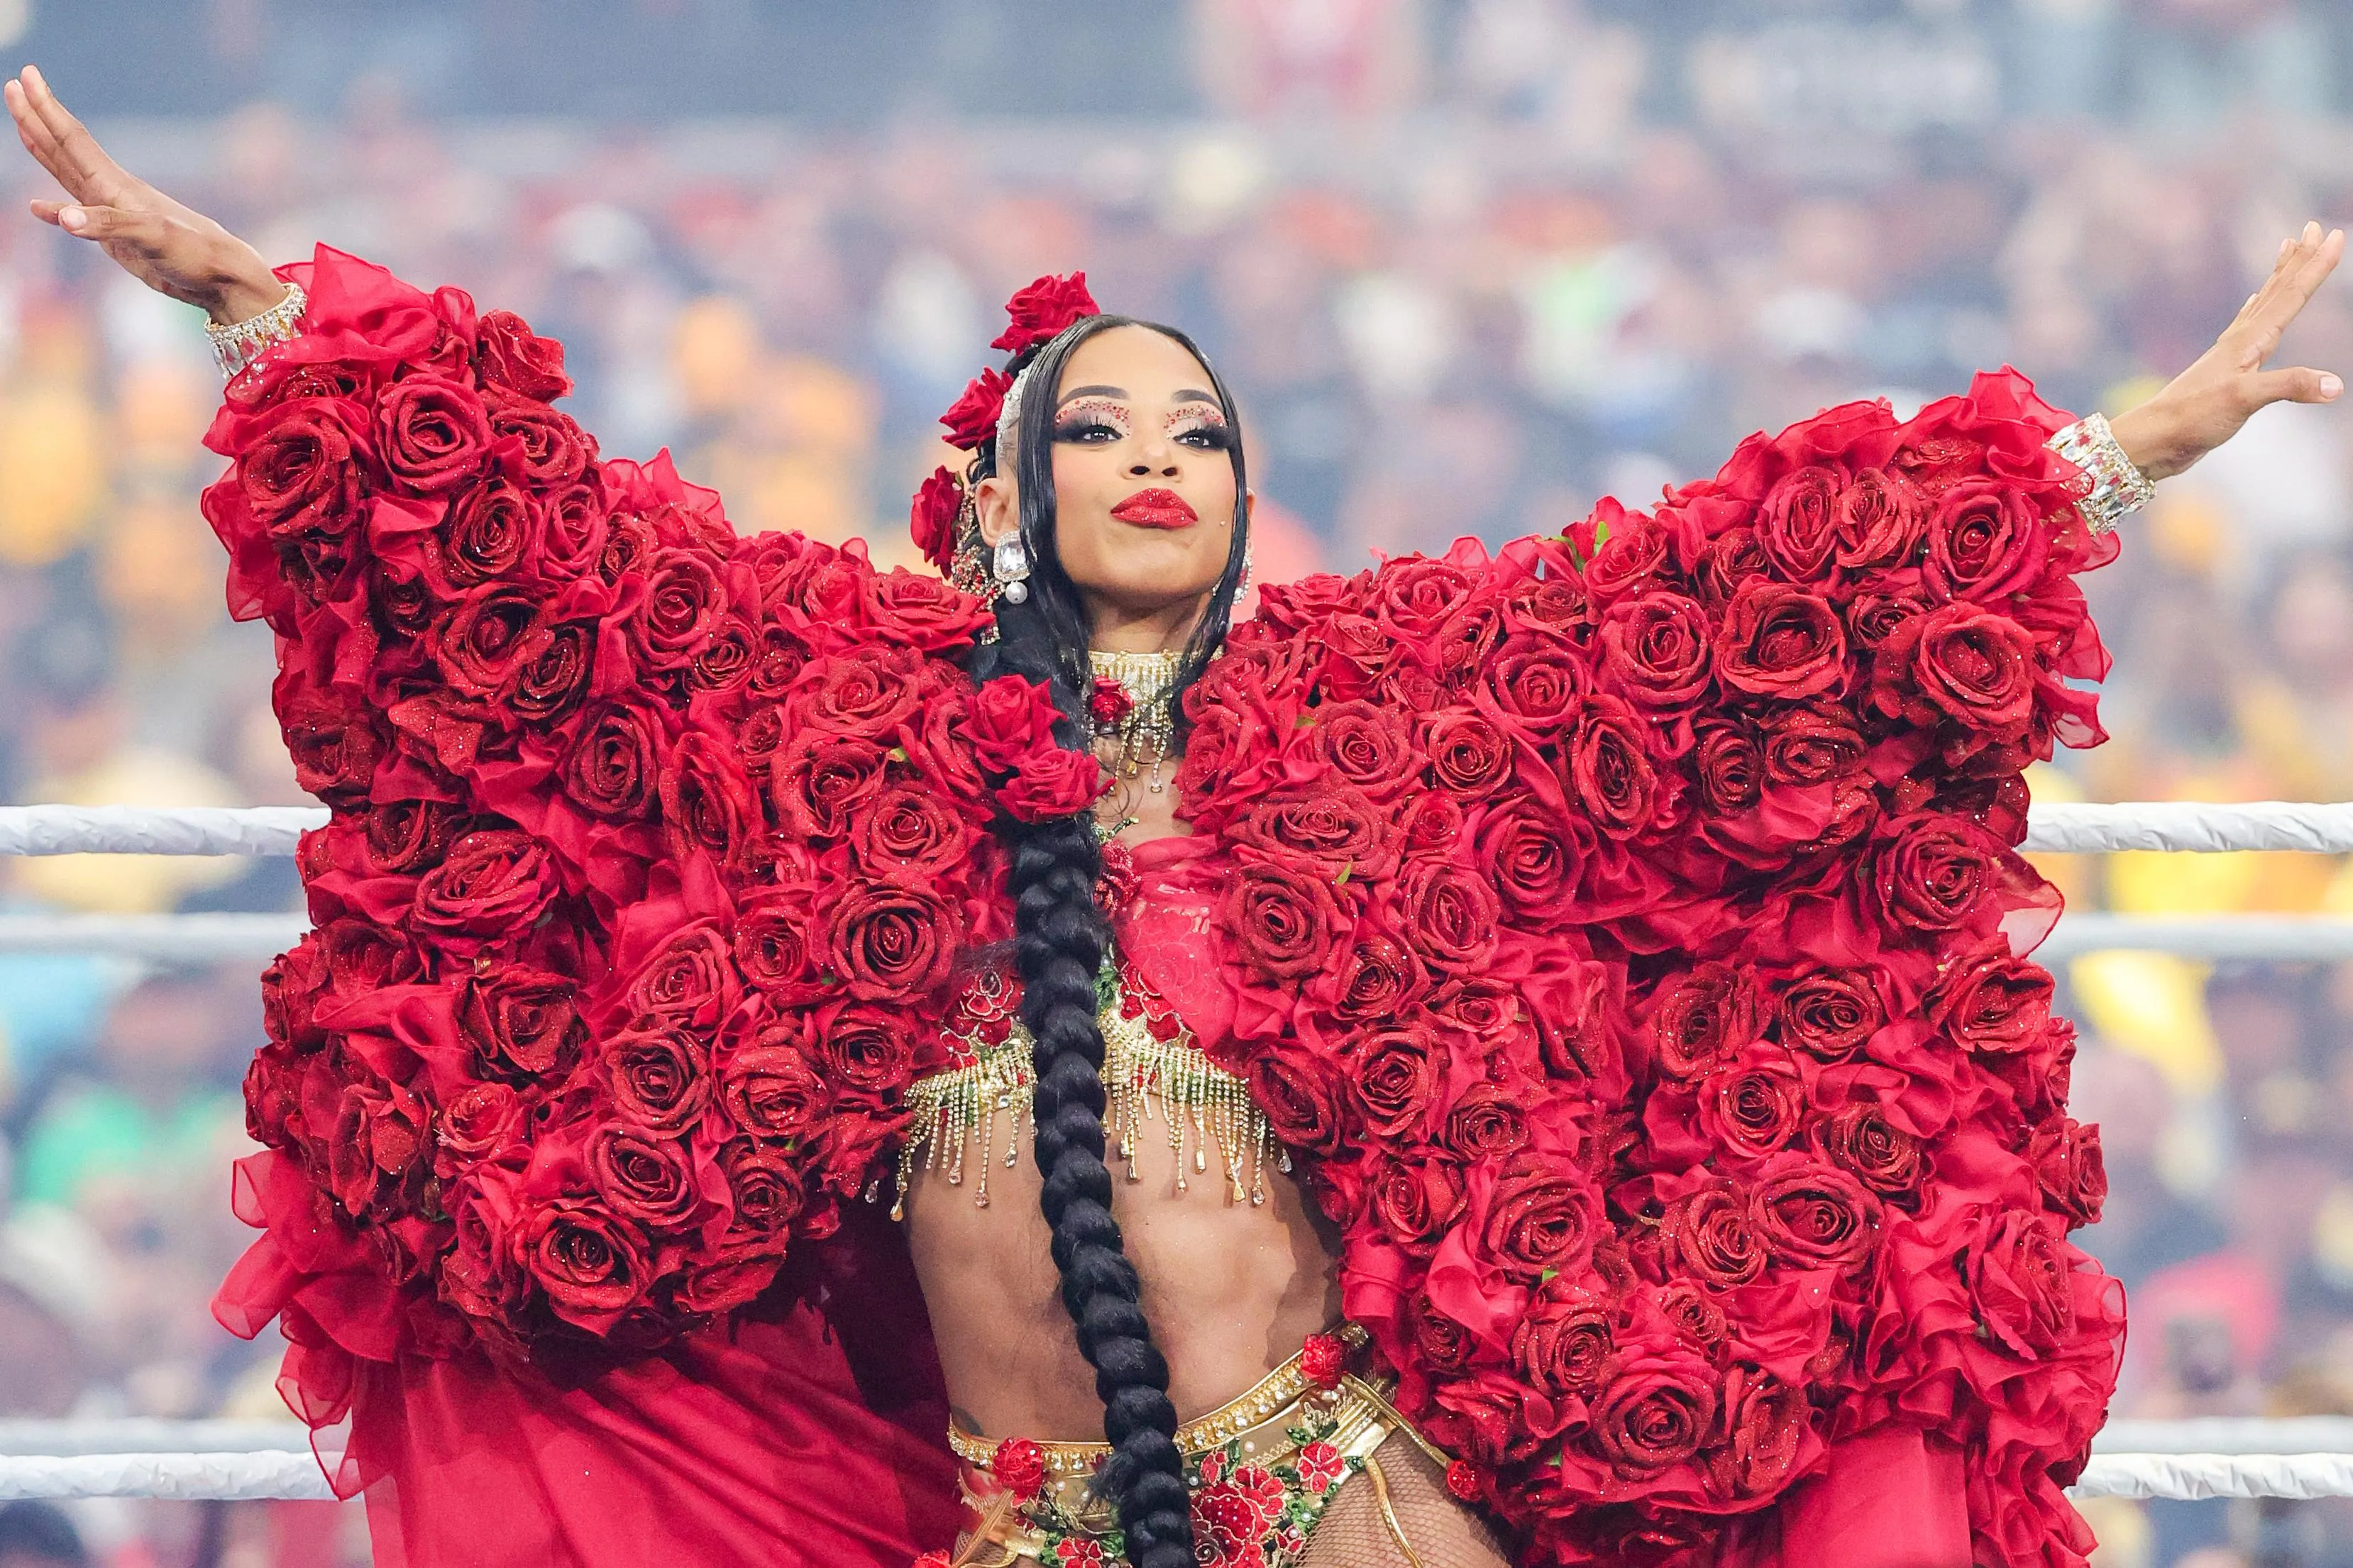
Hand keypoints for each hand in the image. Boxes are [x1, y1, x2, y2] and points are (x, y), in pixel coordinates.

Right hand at [5, 64, 281, 323]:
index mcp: (117, 186)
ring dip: (43, 150)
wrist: (222, 278)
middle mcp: (112, 192)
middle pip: (65, 148)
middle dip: (38, 118)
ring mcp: (113, 213)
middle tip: (13, 85)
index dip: (47, 109)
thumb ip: (106, 225)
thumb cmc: (195, 253)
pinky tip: (38, 206)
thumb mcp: (151, 237)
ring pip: (68, 174)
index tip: (25, 77)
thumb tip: (63, 217)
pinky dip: (54, 208)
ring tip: (22, 125)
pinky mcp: (117, 237)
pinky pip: (77, 213)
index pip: (73, 139)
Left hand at [2111, 220, 2344, 481]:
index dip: (2314, 266)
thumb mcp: (2243, 400)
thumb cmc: (2191, 418)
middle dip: (2298, 260)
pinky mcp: (2224, 371)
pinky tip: (2253, 305)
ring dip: (2279, 278)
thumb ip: (2288, 387)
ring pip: (2263, 304)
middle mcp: (2240, 341)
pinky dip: (2256, 309)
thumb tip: (2334, 385)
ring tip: (2288, 250)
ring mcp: (2230, 355)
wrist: (2152, 440)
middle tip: (2313, 228)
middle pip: (2276, 291)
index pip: (2290, 296)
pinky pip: (2246, 327)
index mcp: (2248, 341)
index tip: (2333, 235)